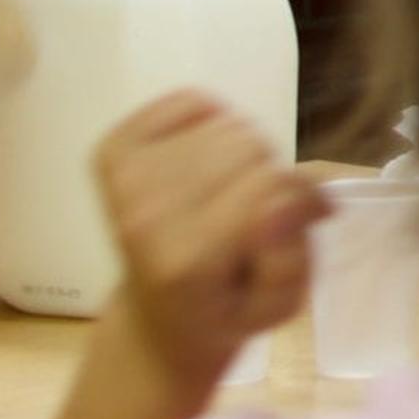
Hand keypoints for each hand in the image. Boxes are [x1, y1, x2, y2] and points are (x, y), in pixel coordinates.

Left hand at [91, 91, 327, 401]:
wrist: (154, 317)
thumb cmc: (225, 310)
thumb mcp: (278, 305)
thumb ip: (290, 258)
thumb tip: (278, 202)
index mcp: (186, 260)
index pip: (270, 186)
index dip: (301, 199)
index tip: (305, 221)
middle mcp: (146, 215)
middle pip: (249, 146)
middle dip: (270, 174)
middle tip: (260, 210)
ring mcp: (125, 180)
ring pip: (227, 124)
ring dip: (243, 153)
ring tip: (233, 189)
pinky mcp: (113, 151)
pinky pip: (188, 100)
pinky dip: (208, 119)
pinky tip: (205, 159)